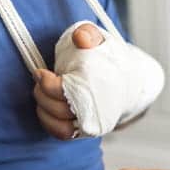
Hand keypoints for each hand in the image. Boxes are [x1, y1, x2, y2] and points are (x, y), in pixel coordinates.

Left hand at [32, 23, 104, 139]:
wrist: (128, 82)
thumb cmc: (108, 59)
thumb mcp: (100, 39)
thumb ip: (88, 34)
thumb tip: (81, 39)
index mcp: (101, 85)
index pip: (64, 91)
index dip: (46, 82)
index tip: (40, 72)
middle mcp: (98, 109)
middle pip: (61, 110)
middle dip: (43, 94)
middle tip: (40, 80)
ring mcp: (93, 123)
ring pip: (62, 128)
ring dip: (44, 111)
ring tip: (43, 94)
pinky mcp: (86, 132)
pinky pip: (63, 134)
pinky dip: (49, 122)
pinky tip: (46, 107)